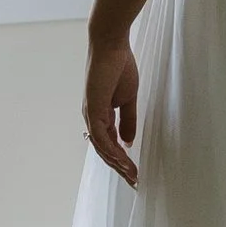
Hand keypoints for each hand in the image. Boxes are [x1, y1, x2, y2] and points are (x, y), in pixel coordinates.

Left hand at [85, 38, 139, 185]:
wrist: (111, 45)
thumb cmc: (119, 66)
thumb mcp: (127, 99)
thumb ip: (127, 120)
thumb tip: (128, 142)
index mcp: (100, 115)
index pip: (109, 144)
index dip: (121, 159)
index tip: (134, 171)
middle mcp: (92, 117)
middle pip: (104, 150)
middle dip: (119, 167)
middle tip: (134, 181)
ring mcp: (90, 114)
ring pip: (102, 147)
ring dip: (117, 162)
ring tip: (132, 174)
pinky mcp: (93, 108)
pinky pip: (101, 136)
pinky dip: (112, 149)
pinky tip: (124, 159)